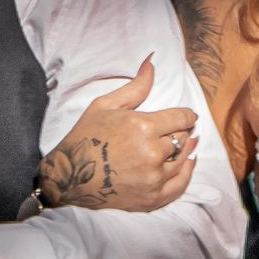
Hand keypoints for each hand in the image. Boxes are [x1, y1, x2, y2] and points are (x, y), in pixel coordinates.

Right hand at [36, 59, 198, 213]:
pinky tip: (188, 164)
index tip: (188, 116)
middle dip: (184, 131)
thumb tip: (152, 61)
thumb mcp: (105, 105)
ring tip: (188, 143)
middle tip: (183, 129)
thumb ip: (135, 86)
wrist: (69, 177)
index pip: (181, 118)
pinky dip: (187, 173)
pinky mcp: (152, 198)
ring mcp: (153, 178)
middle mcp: (152, 153)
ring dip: (187, 150)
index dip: (187, 116)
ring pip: (183, 160)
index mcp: (143, 127)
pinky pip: (180, 185)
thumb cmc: (85, 137)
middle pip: (183, 138)